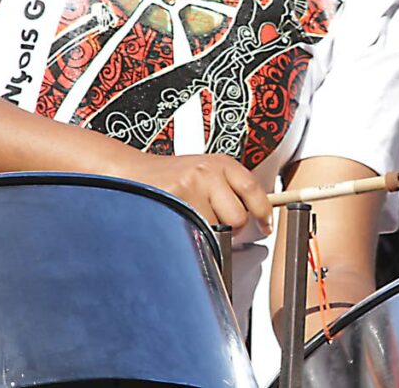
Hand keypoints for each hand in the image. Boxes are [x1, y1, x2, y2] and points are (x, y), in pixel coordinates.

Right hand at [126, 152, 272, 233]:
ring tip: (190, 218)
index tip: (265, 226)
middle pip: (237, 217)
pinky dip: (189, 235)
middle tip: (214, 224)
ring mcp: (190, 185)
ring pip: (215, 229)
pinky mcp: (173, 200)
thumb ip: (230, 190)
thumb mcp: (206, 173)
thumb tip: (258, 217)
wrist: (133, 173)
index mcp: (221, 163)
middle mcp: (208, 171)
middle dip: (230, 229)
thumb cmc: (172, 178)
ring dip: (206, 232)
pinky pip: (194, 232)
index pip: (252, 189)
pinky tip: (179, 223)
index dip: (263, 212)